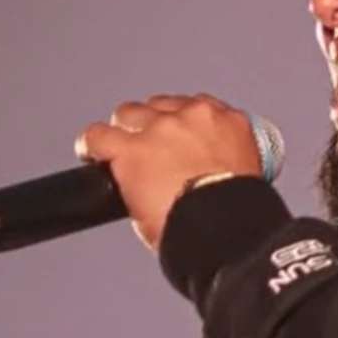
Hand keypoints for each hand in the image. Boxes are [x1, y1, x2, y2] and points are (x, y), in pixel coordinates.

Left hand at [73, 94, 262, 253]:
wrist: (227, 230)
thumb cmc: (241, 216)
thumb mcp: (246, 176)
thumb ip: (224, 162)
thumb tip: (206, 174)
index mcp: (228, 123)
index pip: (197, 108)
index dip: (181, 124)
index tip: (177, 141)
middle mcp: (194, 117)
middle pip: (160, 106)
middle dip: (152, 126)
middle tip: (150, 153)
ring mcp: (160, 130)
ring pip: (128, 115)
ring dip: (124, 133)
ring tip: (120, 155)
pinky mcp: (132, 149)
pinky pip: (98, 136)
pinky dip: (92, 146)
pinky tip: (90, 155)